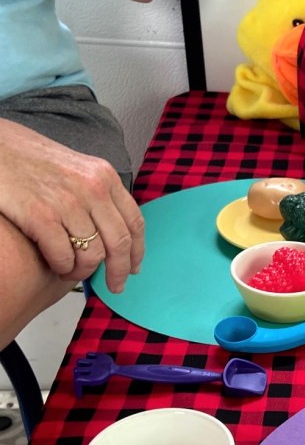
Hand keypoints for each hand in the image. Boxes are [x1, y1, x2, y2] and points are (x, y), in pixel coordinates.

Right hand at [0, 119, 143, 292]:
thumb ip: (94, 193)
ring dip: (83, 271)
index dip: (137, 251)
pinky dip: (62, 267)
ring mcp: (68, 202)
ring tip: (72, 272)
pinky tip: (56, 266)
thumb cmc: (27, 157)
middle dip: (119, 271)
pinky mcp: (41, 215)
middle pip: (119, 243)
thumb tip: (109, 228)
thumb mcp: (74, 168)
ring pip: (92, 254)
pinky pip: (63, 256)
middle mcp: (93, 188)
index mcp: (104, 176)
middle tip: (114, 287)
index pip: (134, 222)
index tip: (134, 268)